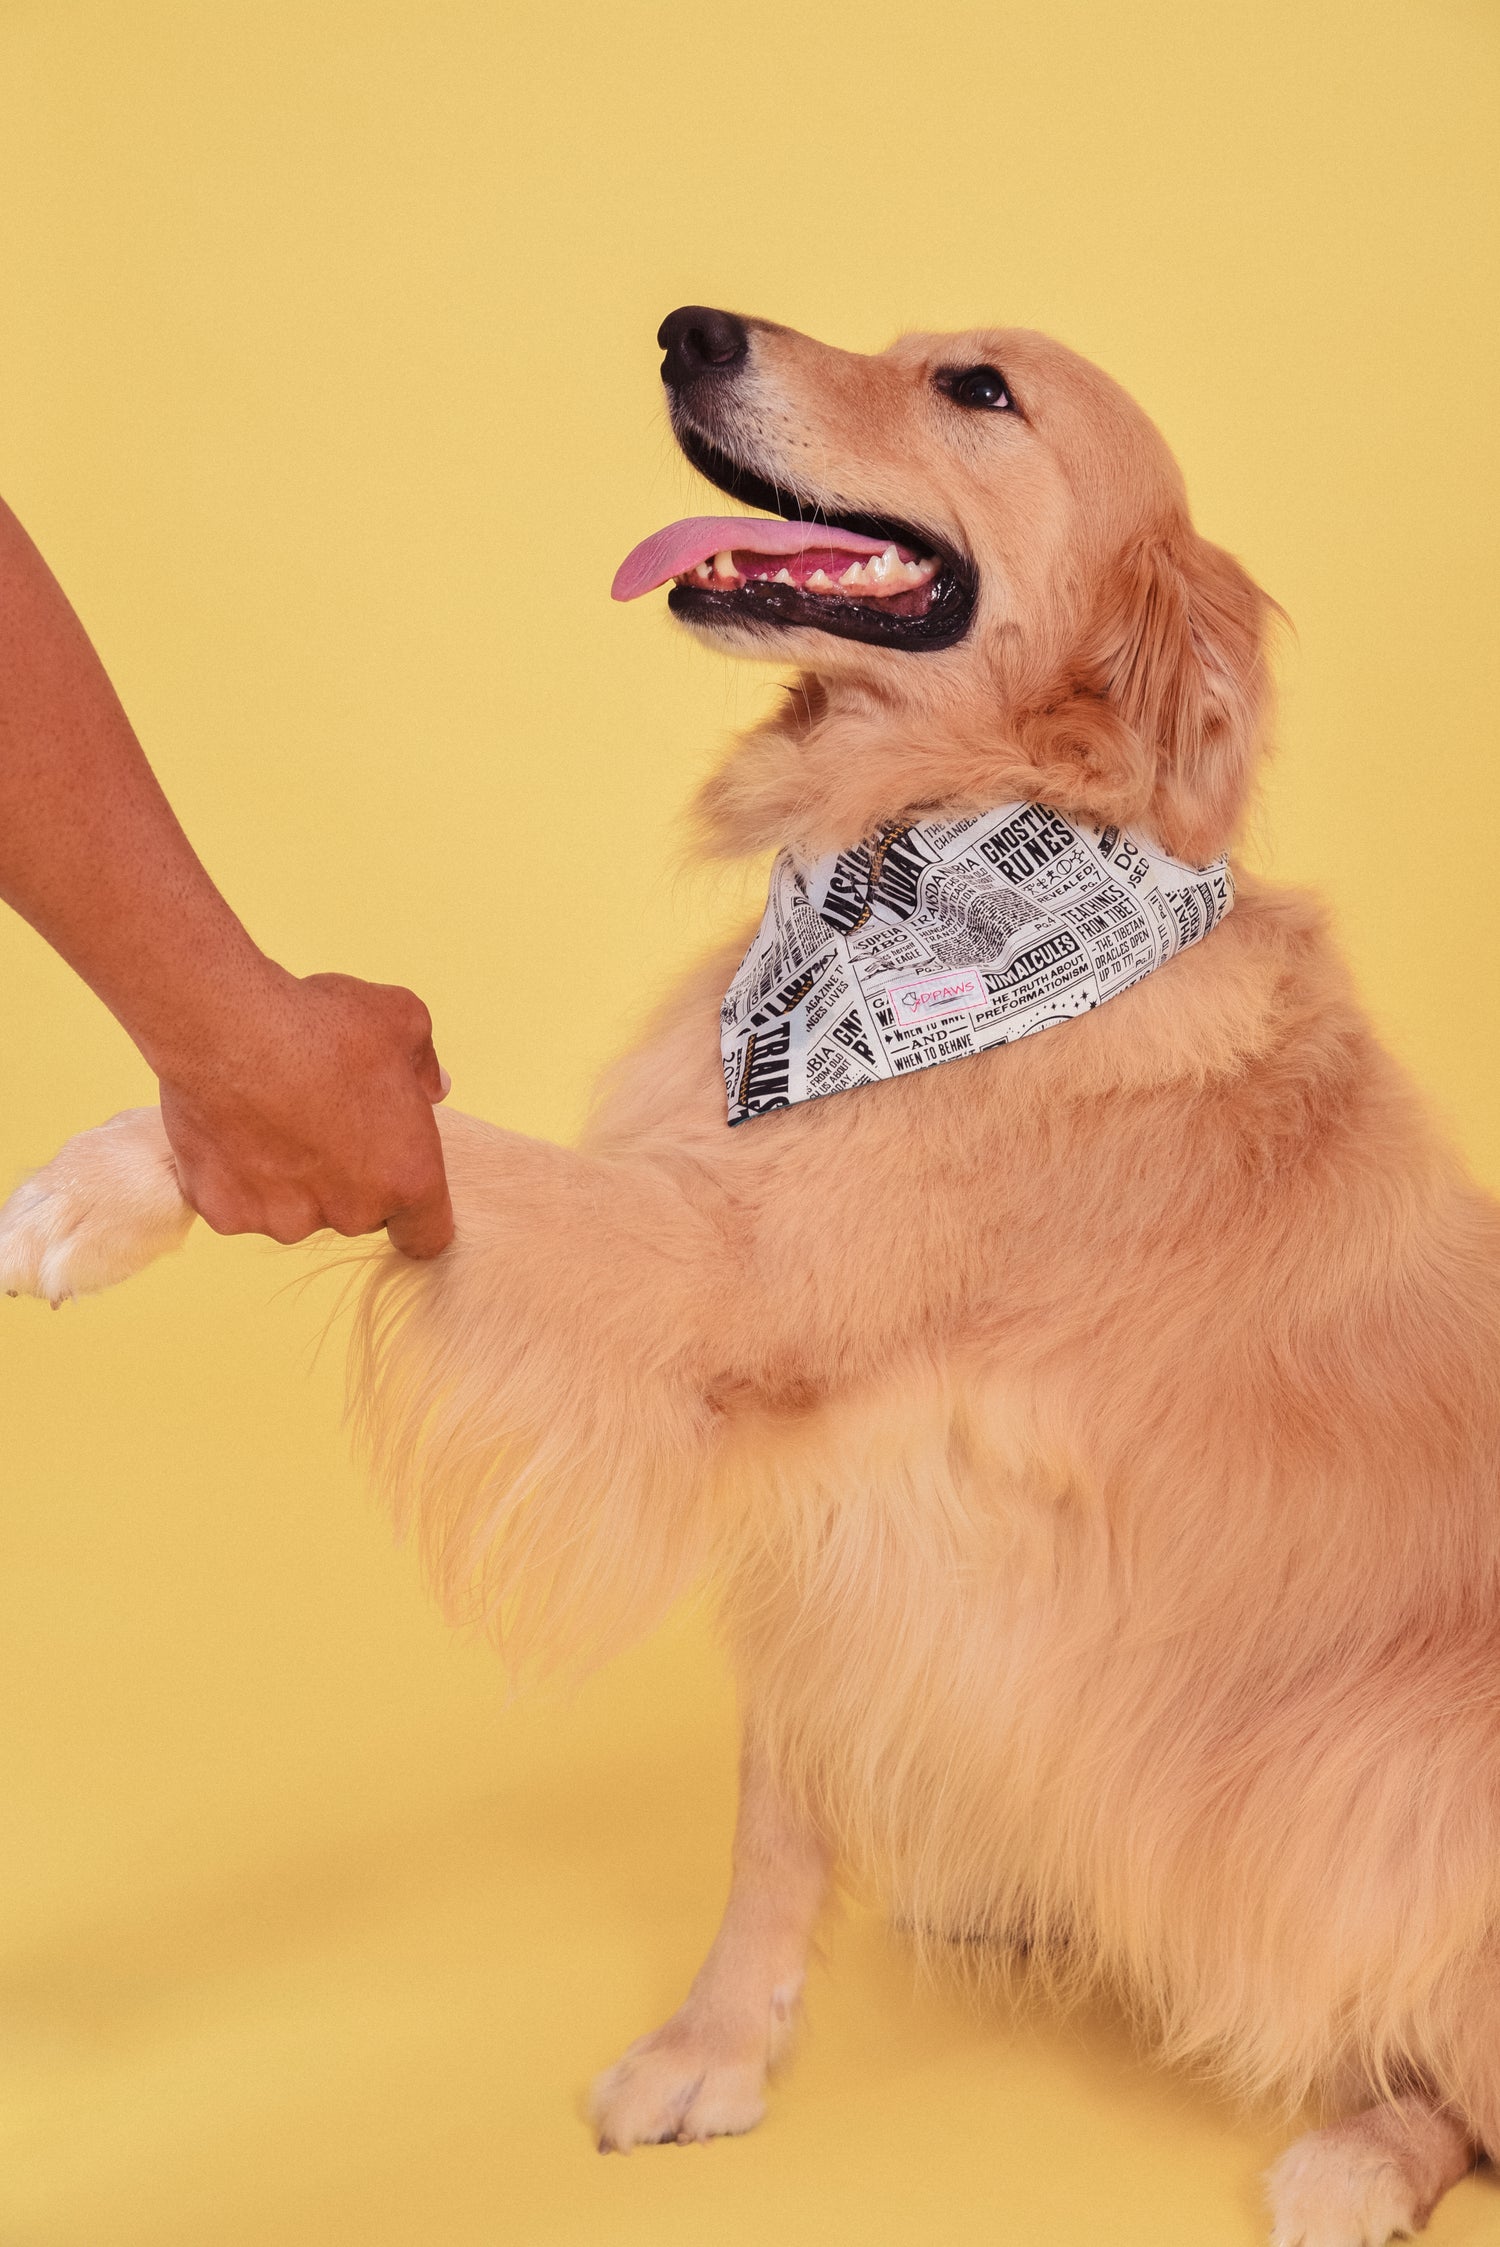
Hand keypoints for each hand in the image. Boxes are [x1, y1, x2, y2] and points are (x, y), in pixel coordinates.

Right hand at [156, 966, 453, 1256]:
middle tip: (322, 1120)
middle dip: (346, 1179)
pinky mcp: (228, 1214)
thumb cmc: (321, 1024)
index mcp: (408, 1177)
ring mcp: (286, 1219)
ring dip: (289, 1180)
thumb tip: (432, 1088)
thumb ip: (423, 1065)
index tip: (396, 1190)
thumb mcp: (402, 1020)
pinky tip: (230, 1127)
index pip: (426, 1235)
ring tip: (270, 1117)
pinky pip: (238, 1203)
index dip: (413, 1214)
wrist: (226, 1029)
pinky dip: (234, 1176)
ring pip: (295, 1211)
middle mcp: (352, 1212)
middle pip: (357, 1214)